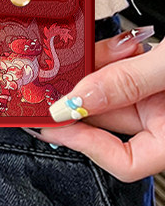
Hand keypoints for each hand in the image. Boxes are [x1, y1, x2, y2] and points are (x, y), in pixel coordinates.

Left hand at [38, 26, 164, 181]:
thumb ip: (126, 83)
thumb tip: (76, 102)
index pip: (123, 161)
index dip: (82, 141)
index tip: (52, 119)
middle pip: (108, 120)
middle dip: (79, 95)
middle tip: (52, 75)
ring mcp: (163, 97)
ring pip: (112, 90)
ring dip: (95, 69)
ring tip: (91, 50)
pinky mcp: (159, 74)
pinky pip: (125, 70)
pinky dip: (112, 56)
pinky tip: (112, 44)